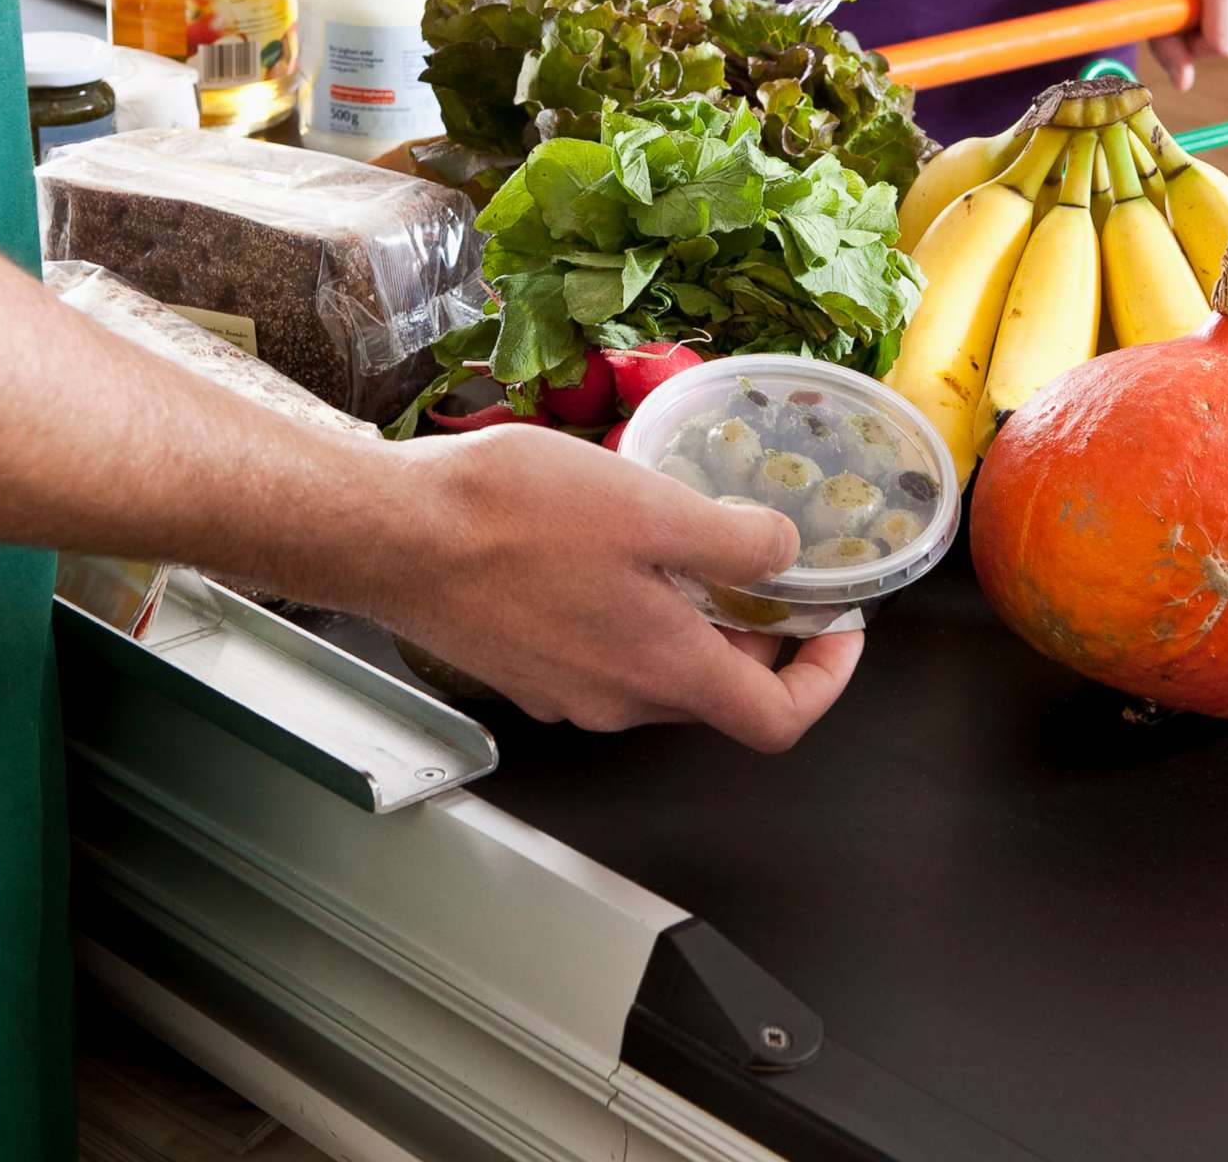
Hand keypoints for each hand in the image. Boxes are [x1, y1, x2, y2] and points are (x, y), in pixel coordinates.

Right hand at [369, 425, 860, 750]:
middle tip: (758, 562)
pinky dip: (632, 616)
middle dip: (754, 633)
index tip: (836, 629)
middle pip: (718, 693)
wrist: (391, 534)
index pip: (777, 720)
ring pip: (659, 673)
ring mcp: (566, 694)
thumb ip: (736, 542)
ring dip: (690, 620)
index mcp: (665, 672)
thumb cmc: (511, 519)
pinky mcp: (524, 671)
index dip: (824, 680)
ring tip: (680, 542)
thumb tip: (784, 556)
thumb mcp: (652, 508)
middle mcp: (618, 703)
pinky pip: (603, 657)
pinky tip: (609, 551)